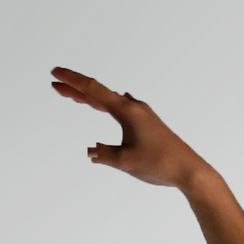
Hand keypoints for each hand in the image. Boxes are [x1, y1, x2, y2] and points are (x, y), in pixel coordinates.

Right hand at [51, 64, 207, 190]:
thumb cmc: (160, 164)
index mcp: (127, 111)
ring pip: (108, 100)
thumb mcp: (126, 162)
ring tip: (70, 94)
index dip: (72, 81)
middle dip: (75, 88)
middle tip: (54, 82)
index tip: (55, 73)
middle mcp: (133, 107)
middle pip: (98, 93)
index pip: (93, 90)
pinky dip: (103, 105)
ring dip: (88, 97)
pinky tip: (100, 104)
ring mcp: (140, 113)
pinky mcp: (145, 122)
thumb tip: (91, 151)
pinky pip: (117, 108)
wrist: (189, 170)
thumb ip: (105, 154)